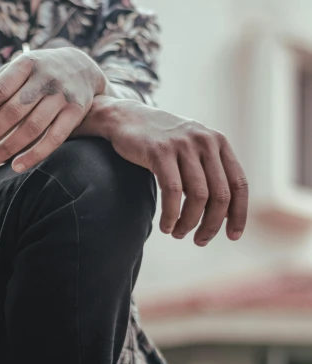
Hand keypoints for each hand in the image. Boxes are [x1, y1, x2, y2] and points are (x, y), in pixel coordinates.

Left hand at [0, 48, 106, 170]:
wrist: (82, 68)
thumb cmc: (38, 74)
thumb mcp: (15, 73)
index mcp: (26, 64)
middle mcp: (45, 78)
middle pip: (12, 110)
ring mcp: (62, 96)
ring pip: (32, 127)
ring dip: (8, 147)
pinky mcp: (76, 112)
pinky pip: (54, 138)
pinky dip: (35, 154)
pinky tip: (16, 167)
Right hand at [105, 100, 248, 244]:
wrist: (127, 119)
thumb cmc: (161, 144)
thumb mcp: (192, 152)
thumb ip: (208, 175)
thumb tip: (223, 214)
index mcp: (219, 143)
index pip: (239, 184)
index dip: (238, 214)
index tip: (233, 236)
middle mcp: (206, 142)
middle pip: (220, 196)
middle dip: (211, 225)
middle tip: (199, 241)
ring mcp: (184, 145)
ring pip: (198, 197)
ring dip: (189, 223)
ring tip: (178, 234)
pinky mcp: (161, 151)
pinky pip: (173, 192)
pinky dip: (171, 215)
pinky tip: (166, 226)